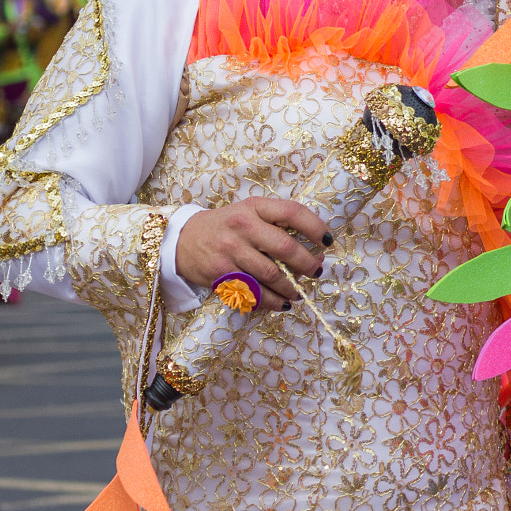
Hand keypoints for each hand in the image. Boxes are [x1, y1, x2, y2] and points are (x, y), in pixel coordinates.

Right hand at [175, 197, 326, 311]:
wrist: (183, 240)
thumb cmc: (226, 225)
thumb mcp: (248, 212)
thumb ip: (275, 223)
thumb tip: (312, 246)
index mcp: (254, 207)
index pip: (292, 212)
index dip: (315, 227)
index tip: (327, 241)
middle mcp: (243, 227)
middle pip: (285, 248)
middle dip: (307, 264)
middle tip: (316, 271)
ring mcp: (231, 251)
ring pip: (272, 275)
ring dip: (291, 288)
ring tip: (298, 292)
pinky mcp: (222, 274)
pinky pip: (253, 292)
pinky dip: (271, 302)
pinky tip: (281, 303)